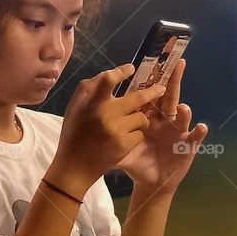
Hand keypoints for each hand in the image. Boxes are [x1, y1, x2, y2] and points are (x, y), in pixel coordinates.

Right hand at [49, 64, 163, 198]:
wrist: (74, 167)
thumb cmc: (74, 134)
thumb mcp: (74, 108)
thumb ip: (89, 89)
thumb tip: (112, 74)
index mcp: (91, 103)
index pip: (107, 79)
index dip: (121, 72)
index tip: (131, 68)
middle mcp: (104, 114)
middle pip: (137, 97)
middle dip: (152, 92)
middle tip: (161, 88)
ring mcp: (116, 130)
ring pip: (141, 117)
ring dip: (139, 118)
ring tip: (130, 123)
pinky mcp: (124, 145)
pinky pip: (140, 133)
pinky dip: (135, 134)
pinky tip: (124, 139)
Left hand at [114, 58, 207, 198]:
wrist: (150, 181)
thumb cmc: (136, 162)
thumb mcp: (121, 149)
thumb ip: (108, 136)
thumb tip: (88, 127)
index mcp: (149, 117)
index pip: (150, 96)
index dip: (151, 81)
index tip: (152, 64)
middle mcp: (165, 120)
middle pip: (170, 98)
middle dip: (175, 81)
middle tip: (179, 64)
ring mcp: (177, 132)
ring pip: (182, 117)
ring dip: (184, 112)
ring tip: (183, 108)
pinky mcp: (187, 146)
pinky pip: (195, 138)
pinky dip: (199, 132)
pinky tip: (201, 127)